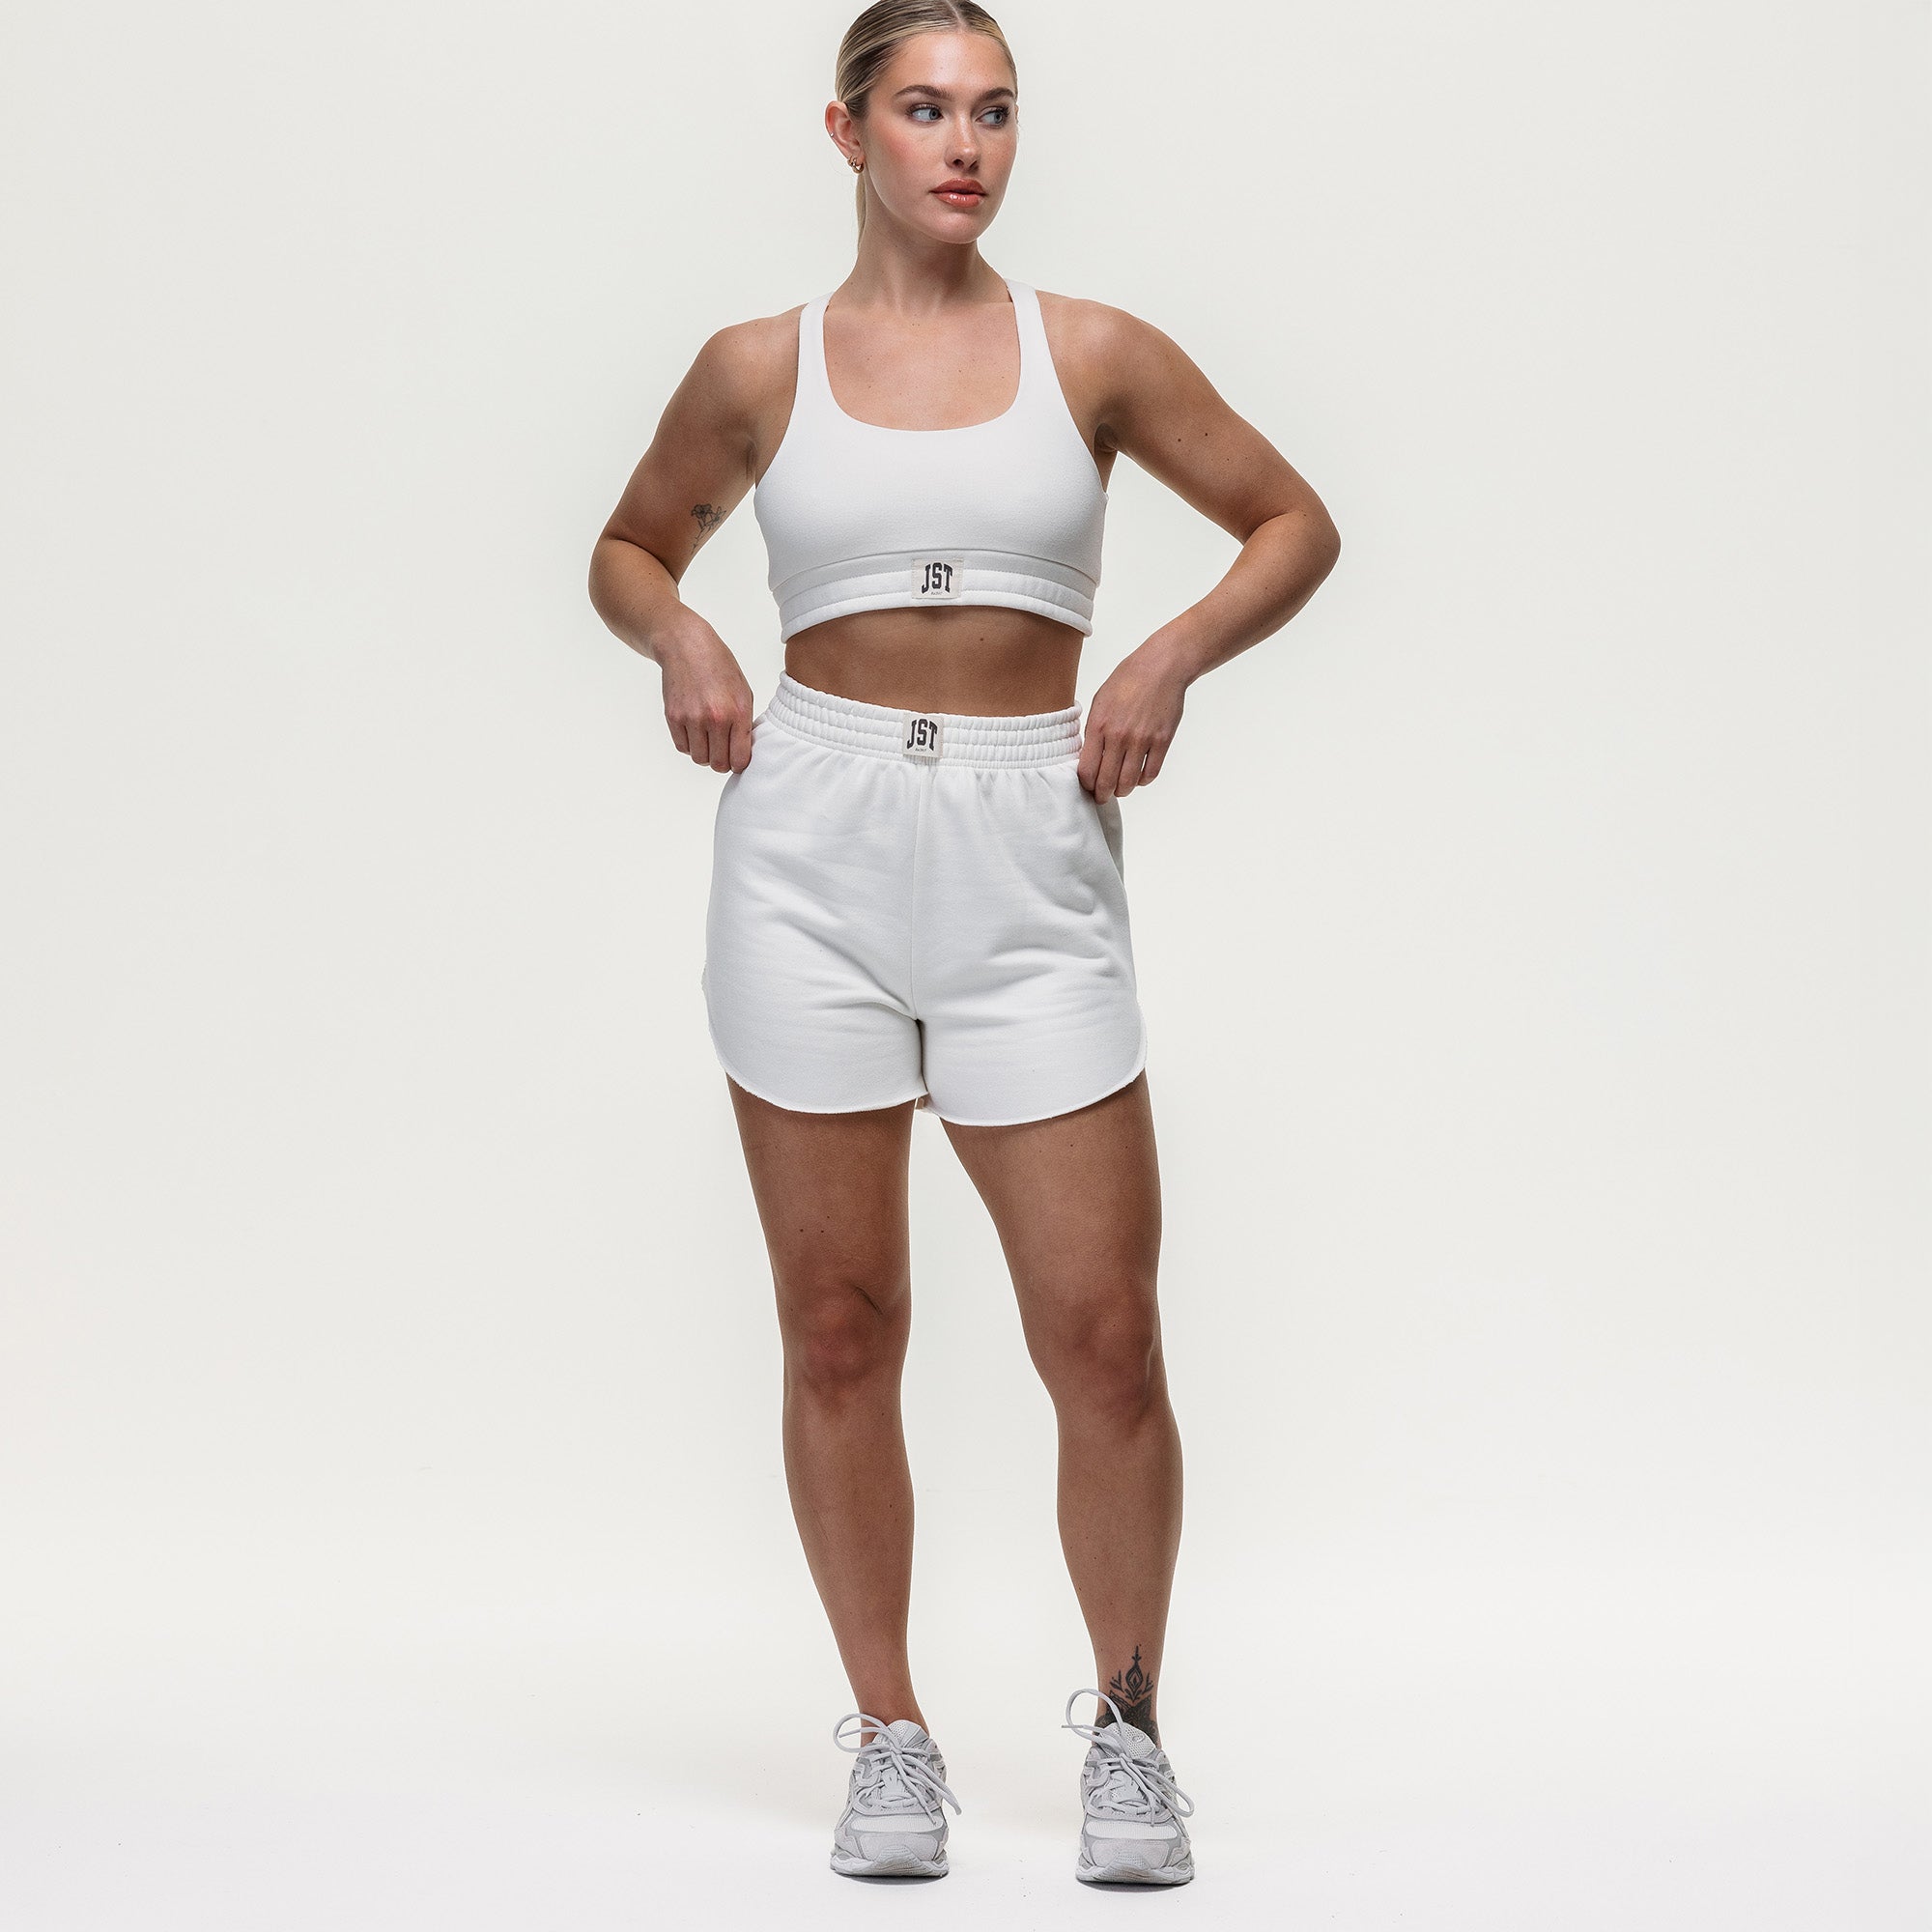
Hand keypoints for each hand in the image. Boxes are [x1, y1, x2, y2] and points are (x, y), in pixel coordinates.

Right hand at [657, 612, 754, 772]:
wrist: (687, 646)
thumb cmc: (719, 668)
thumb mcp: (743, 692)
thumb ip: (745, 723)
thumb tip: (744, 752)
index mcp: (738, 712)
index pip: (740, 759)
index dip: (739, 763)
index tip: (737, 758)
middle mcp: (715, 718)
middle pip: (718, 764)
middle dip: (722, 761)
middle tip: (722, 750)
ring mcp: (692, 719)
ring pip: (699, 758)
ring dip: (704, 753)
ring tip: (708, 737)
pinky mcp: (673, 717)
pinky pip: (683, 747)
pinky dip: (690, 744)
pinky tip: (695, 729)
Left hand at [1079, 645, 1187, 801]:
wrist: (1161, 667)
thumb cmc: (1128, 680)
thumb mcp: (1100, 701)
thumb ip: (1093, 730)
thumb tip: (1089, 756)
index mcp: (1098, 726)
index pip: (1086, 770)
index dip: (1086, 785)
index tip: (1087, 787)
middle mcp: (1119, 736)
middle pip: (1106, 781)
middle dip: (1102, 794)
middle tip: (1102, 797)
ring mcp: (1142, 740)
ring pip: (1129, 782)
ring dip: (1123, 791)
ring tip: (1120, 790)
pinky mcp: (1162, 741)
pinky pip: (1150, 773)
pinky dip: (1143, 781)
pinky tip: (1139, 778)